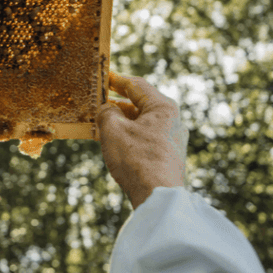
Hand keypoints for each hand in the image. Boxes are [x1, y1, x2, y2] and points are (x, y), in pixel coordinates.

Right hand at [96, 72, 187, 208]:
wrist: (157, 196)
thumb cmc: (137, 159)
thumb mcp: (113, 129)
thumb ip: (106, 112)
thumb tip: (107, 109)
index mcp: (164, 107)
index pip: (136, 85)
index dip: (116, 79)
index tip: (103, 77)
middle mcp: (173, 120)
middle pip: (141, 104)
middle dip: (118, 103)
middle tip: (98, 102)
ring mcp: (173, 139)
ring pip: (143, 123)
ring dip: (122, 122)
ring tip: (101, 124)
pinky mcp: (169, 156)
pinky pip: (146, 137)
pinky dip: (129, 136)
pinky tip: (115, 142)